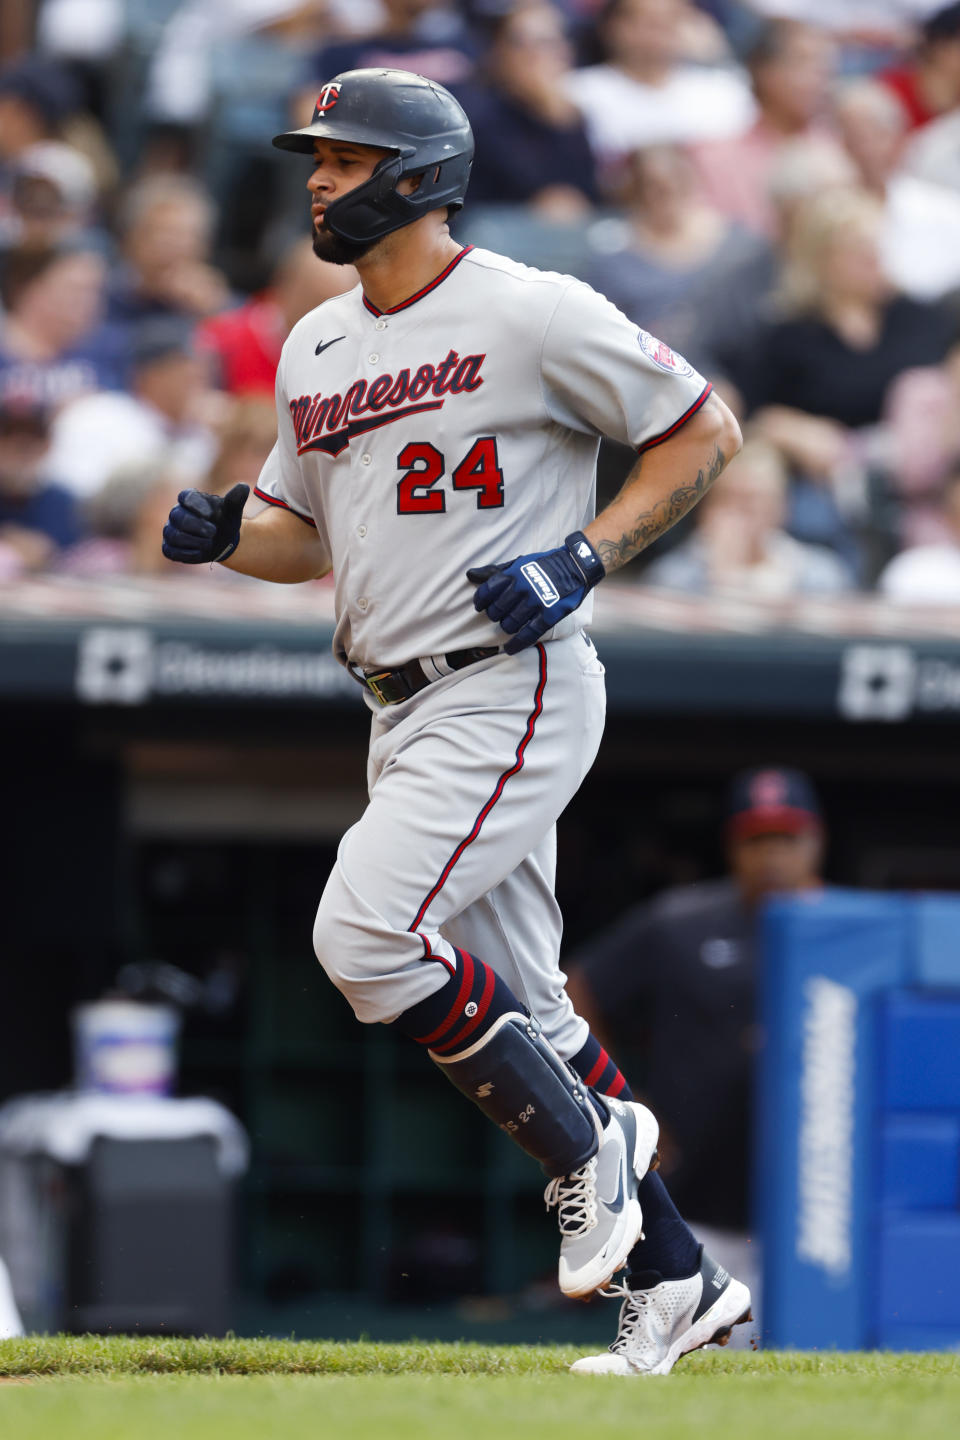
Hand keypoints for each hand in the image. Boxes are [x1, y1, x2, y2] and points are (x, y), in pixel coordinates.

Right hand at [162, 483, 248, 563]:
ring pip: (174, 536)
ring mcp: (171, 530)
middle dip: (197, 526)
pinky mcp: (169, 548)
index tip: (211, 514)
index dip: (197, 505)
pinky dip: (187, 554)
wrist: (223, 541)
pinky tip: (201, 552)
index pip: (185, 497)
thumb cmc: (225, 521)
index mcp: (190, 499)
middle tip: (214, 531)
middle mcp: (177, 513)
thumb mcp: (233, 510)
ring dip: (194, 541)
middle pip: (178, 517)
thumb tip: (244, 487)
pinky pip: (171, 551)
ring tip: (210, 543)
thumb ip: (236, 498)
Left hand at [467, 531, 603, 653]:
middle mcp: (522, 588)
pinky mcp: (549, 615)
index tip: (480, 607)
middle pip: (496, 611)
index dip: (481, 602)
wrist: (575, 566)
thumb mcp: (517, 563)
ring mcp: (536, 602)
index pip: (487, 591)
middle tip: (499, 615)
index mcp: (512, 574)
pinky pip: (528, 634)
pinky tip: (510, 649)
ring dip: (506, 627)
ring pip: (510, 624)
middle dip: (495, 616)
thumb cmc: (543, 566)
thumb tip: (469, 575)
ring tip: (509, 625)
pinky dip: (517, 644)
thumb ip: (493, 572)